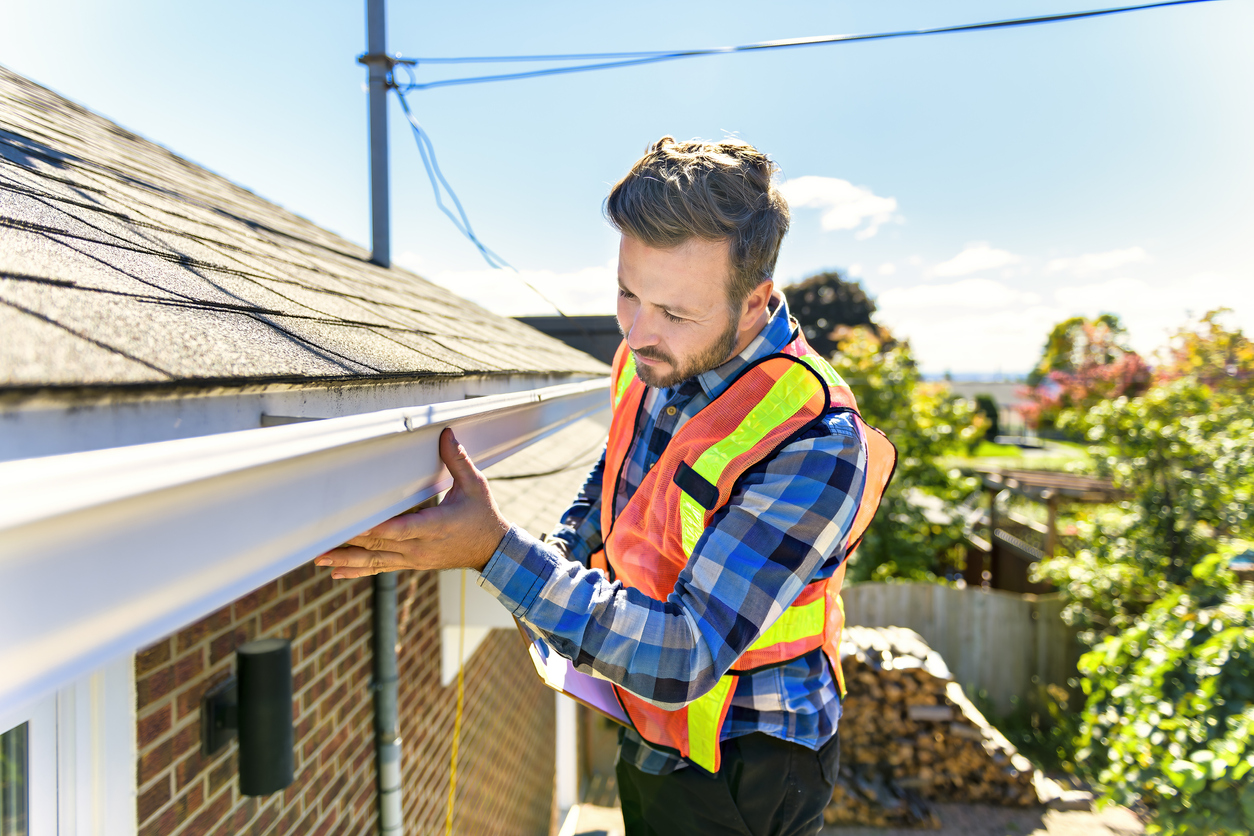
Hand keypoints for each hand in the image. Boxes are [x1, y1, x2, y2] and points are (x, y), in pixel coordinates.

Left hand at [315, 428, 509, 577]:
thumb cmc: (483, 516)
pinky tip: (337, 573)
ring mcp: (415, 559)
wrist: (492, 551)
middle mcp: (421, 547)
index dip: (377, 528)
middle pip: (380, 544)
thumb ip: (457, 460)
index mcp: (436, 526)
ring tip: (320, 558)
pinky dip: (358, 571)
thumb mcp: (476, 485)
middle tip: (322, 539)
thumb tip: (445, 433)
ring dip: (347, 560)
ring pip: (376, 560)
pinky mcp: (411, 563)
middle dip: (350, 542)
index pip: (401, 528)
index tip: (354, 526)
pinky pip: (381, 568)